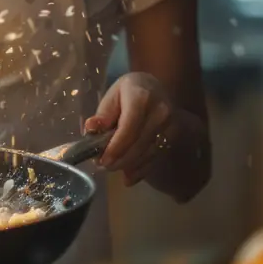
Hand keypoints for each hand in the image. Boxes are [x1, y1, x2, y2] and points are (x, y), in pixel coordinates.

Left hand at [85, 72, 177, 186]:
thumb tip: (90, 129)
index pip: (129, 128)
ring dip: (128, 165)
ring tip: (112, 167)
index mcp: (141, 98)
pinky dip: (141, 170)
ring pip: (147, 154)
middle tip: (103, 166)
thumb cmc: (129, 90)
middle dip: (119, 159)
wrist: (156, 87)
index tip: (102, 160)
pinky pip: (156, 158)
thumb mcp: (112, 95)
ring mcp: (170, 126)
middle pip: (138, 144)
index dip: (115, 147)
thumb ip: (103, 114)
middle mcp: (160, 112)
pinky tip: (128, 177)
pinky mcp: (174, 137)